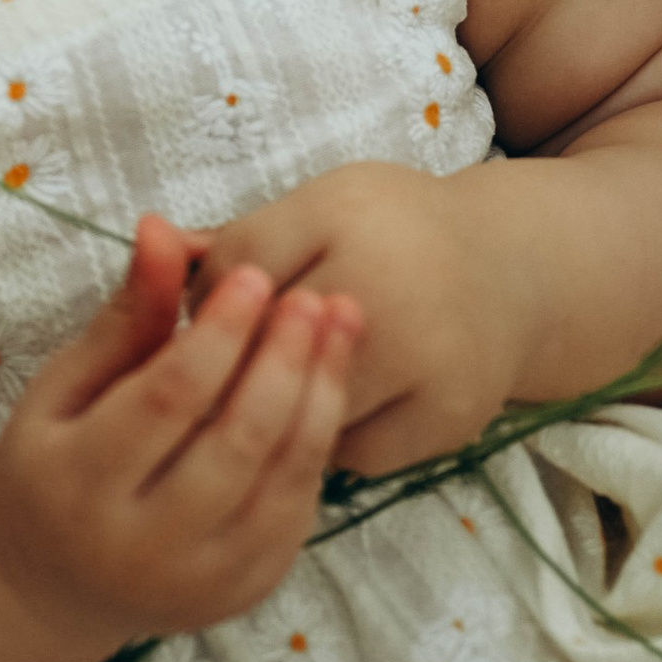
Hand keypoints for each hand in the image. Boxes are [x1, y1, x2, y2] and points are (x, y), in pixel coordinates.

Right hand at [0, 216, 360, 649]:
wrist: (53, 583)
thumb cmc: (53, 463)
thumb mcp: (67, 385)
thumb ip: (126, 315)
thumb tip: (162, 228)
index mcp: (79, 484)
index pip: (167, 400)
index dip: (217, 334)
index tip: (254, 275)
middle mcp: (139, 547)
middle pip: (234, 445)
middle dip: (282, 363)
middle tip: (314, 298)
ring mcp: (198, 582)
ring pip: (279, 482)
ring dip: (319, 398)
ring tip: (341, 328)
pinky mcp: (242, 593)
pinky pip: (297, 513)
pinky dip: (319, 444)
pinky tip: (329, 386)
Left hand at [193, 163, 533, 477]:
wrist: (512, 272)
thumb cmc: (394, 231)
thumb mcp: (322, 207)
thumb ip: (238, 238)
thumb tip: (149, 241)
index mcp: (346, 215)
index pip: (237, 271)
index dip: (207, 299)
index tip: (205, 313)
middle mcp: (388, 286)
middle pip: (268, 349)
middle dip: (230, 364)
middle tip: (211, 376)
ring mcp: (423, 359)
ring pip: (305, 411)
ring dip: (273, 412)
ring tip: (257, 402)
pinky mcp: (446, 418)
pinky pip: (352, 454)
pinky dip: (327, 445)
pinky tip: (318, 423)